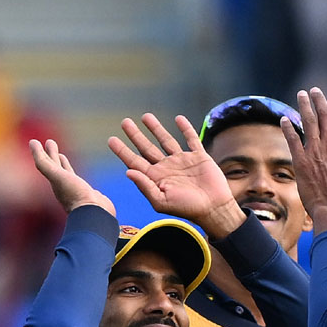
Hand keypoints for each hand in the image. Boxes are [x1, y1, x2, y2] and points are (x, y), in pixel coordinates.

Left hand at [29, 139, 114, 216]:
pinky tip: (81, 180)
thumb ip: (43, 161)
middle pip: (56, 167)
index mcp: (56, 181)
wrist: (94, 212)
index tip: (39, 141)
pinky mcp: (89, 196)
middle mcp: (65, 186)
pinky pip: (82, 185)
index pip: (48, 163)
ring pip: (68, 175)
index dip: (44, 152)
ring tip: (62, 156)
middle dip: (52, 155)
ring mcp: (77, 191)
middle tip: (50, 142)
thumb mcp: (56, 175)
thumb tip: (32, 142)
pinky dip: (79, 179)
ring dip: (64, 165)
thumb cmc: (75, 194)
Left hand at [108, 113, 242, 238]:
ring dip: (156, 128)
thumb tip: (127, 172)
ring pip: (166, 140)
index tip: (111, 140)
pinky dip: (185, 129)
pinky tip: (179, 119)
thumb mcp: (161, 201)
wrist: (214, 208)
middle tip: (125, 122)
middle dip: (135, 135)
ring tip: (146, 116)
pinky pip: (191, 139)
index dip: (122, 151)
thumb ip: (145, 186)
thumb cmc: (187, 209)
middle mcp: (167, 168)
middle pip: (147, 148)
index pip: (135, 161)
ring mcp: (182, 161)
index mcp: (156, 178)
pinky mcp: (199, 157)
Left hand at [281, 87, 326, 234]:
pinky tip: (283, 119)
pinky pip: (293, 139)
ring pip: (309, 121)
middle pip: (324, 115)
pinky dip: (288, 127)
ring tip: (301, 94)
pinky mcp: (301, 161)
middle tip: (314, 90)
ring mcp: (314, 151)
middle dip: (319, 100)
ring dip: (304, 106)